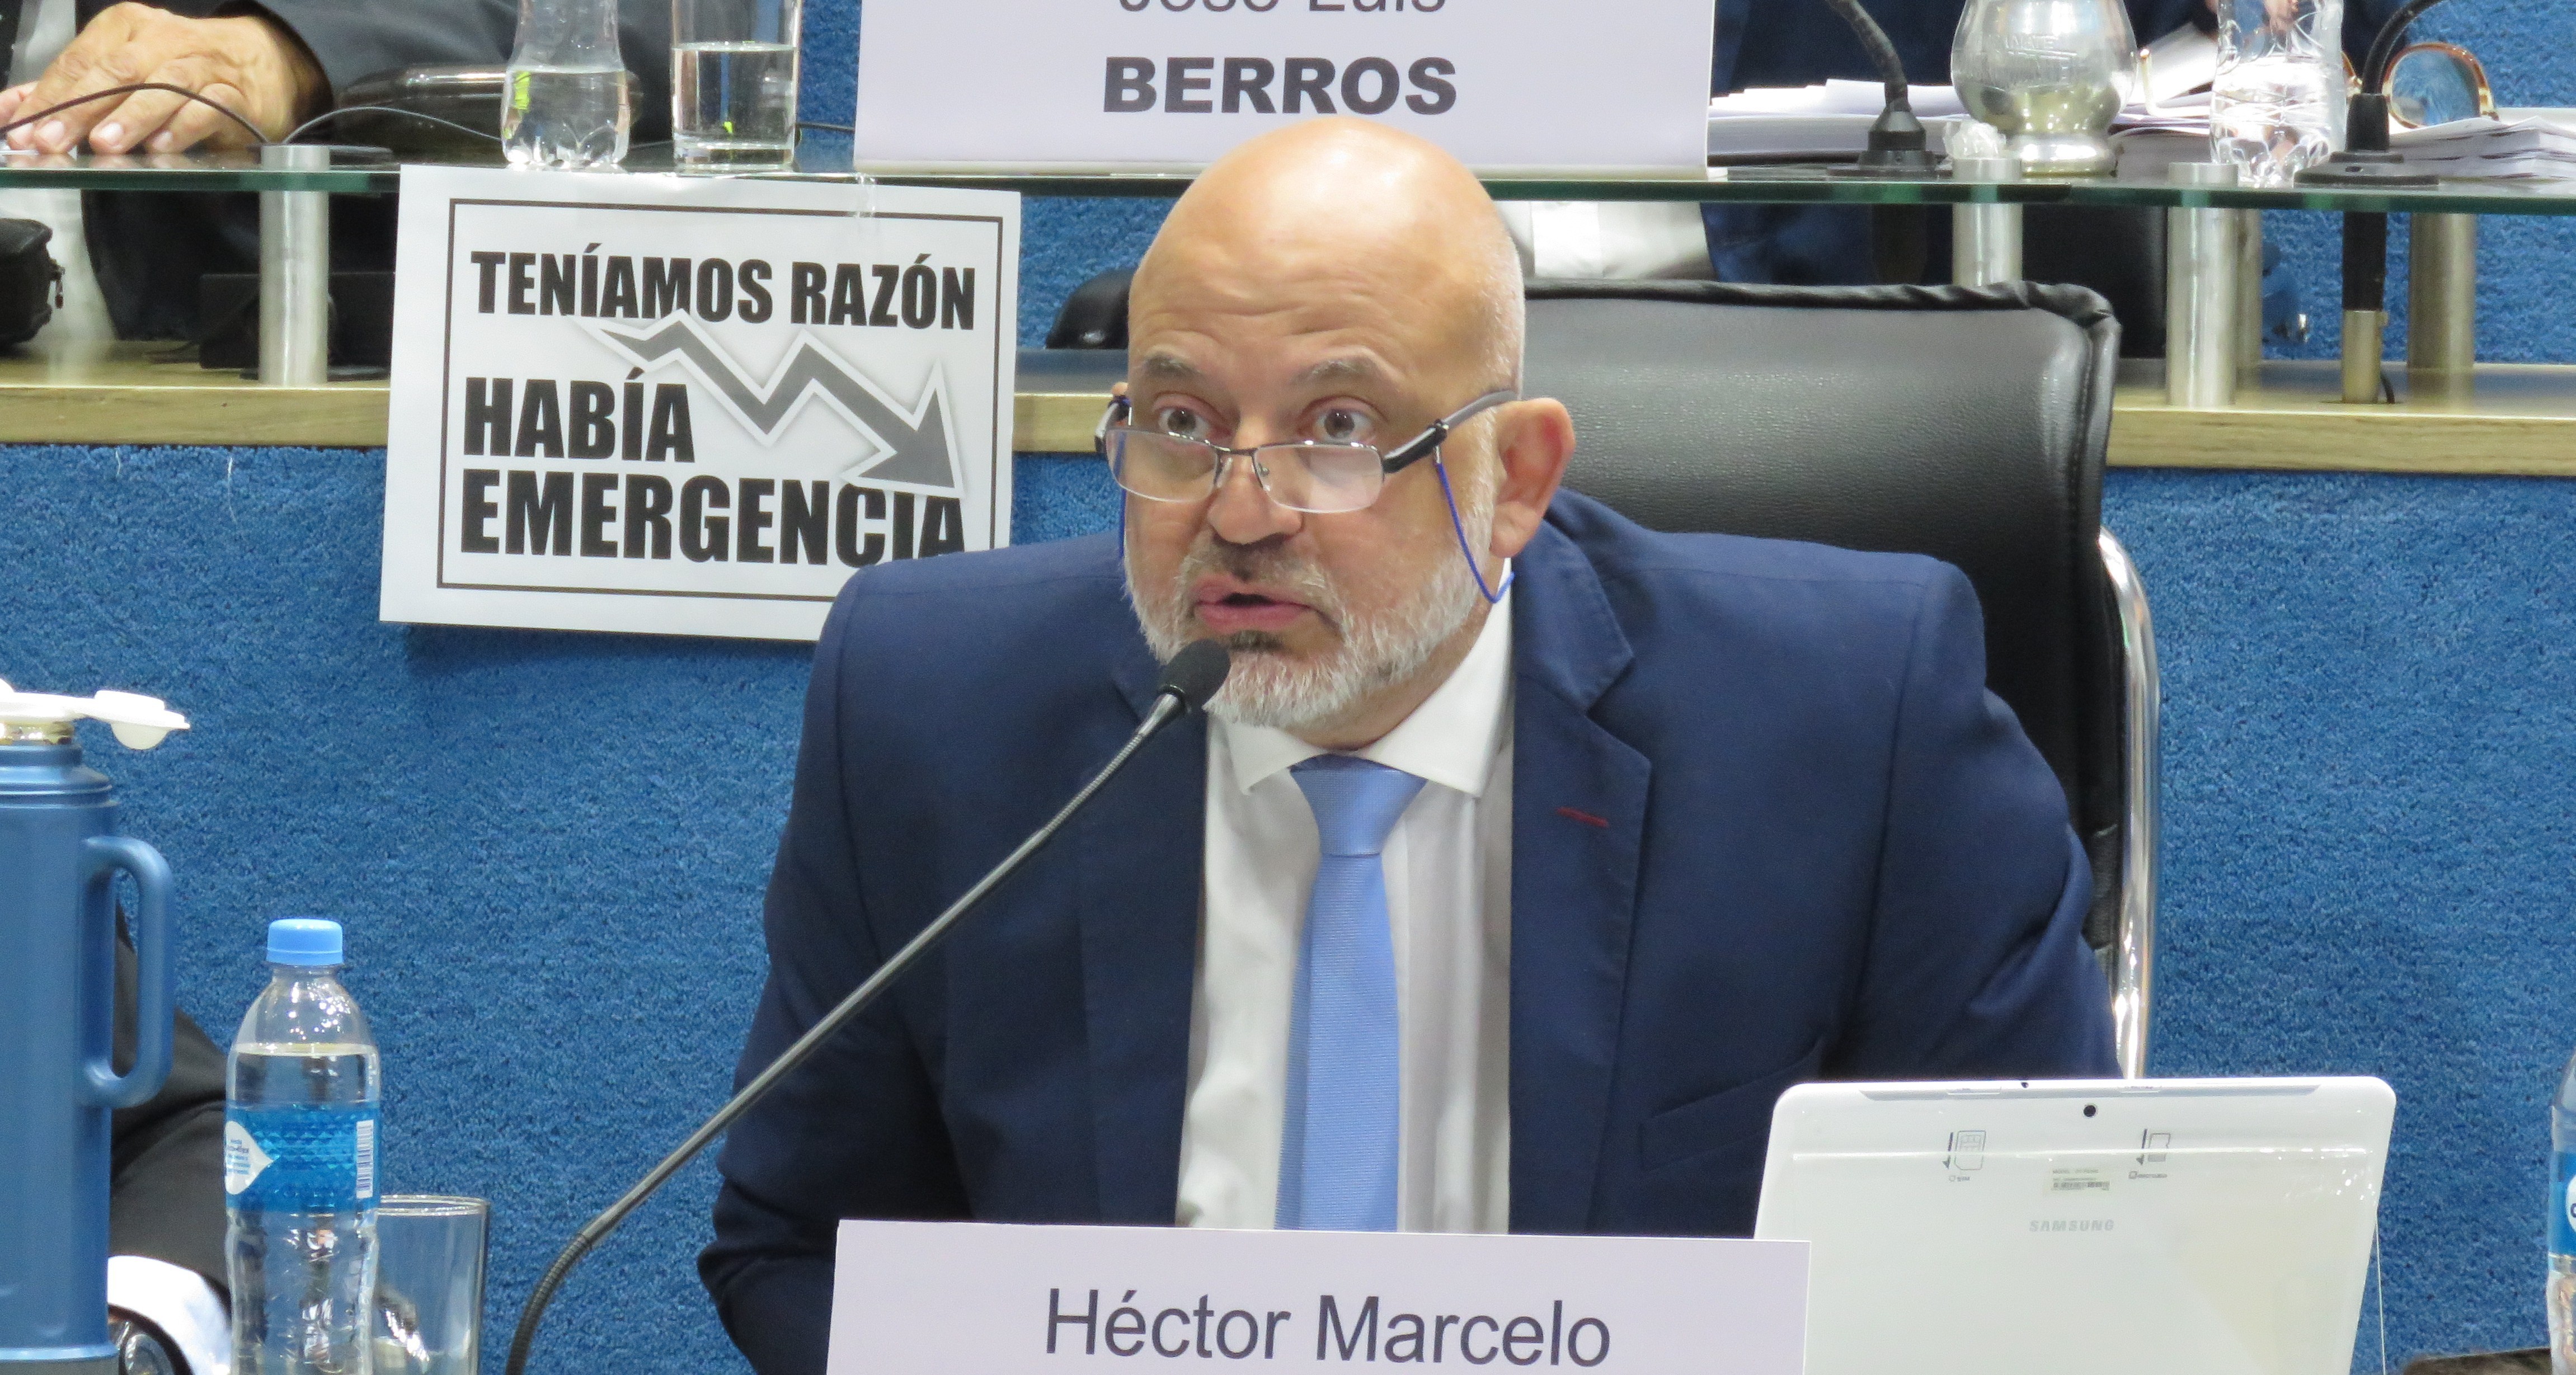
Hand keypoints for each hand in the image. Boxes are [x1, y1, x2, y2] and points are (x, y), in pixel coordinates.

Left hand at [0, 2, 325, 155]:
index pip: (78, 60)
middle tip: (53, 140)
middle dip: (79, 108)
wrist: (260, 63)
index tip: (25, 130)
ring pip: (162, 86)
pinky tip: (162, 146)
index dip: (49, 97)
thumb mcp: (119, 70)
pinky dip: (183, 127)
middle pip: (115, 71)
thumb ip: (63, 91)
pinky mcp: (234, 94)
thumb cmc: (179, 68)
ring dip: (131, 117)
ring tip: (105, 144)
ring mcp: (200, 64)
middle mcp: (162, 38)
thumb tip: (7, 113)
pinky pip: (207, 108)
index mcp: (126, 26)